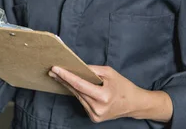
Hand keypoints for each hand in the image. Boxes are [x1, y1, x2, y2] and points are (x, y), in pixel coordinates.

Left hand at [49, 65, 171, 122]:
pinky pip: (82, 102)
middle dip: (64, 80)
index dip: (66, 76)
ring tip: (58, 76)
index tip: (55, 69)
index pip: (80, 85)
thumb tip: (77, 67)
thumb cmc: (123, 86)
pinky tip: (71, 85)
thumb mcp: (109, 73)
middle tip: (52, 70)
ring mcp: (95, 115)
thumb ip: (92, 70)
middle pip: (76, 91)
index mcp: (103, 96)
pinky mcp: (94, 118)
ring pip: (78, 97)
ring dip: (68, 86)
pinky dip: (77, 93)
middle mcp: (98, 108)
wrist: (133, 104)